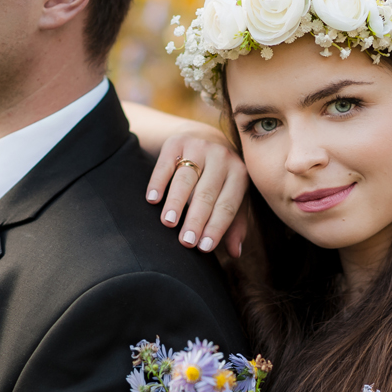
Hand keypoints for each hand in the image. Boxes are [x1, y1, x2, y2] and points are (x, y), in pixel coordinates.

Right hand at [146, 134, 248, 256]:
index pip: (227, 205)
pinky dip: (158, 182)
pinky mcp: (177, 142)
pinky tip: (152, 199)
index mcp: (239, 174)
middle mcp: (222, 157)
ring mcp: (199, 147)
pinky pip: (165, 164)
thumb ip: (234, 224)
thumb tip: (235, 253)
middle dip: (196, 219)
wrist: (204, 138)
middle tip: (186, 241)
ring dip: (176, 202)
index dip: (216, 227)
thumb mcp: (232, 197)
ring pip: (186, 178)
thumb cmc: (219, 179)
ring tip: (168, 222)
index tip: (203, 248)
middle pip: (207, 193)